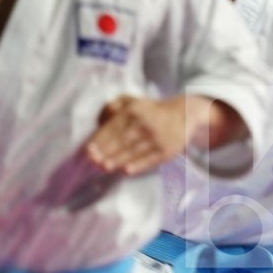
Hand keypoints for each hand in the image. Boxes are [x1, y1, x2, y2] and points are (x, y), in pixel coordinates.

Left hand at [85, 94, 200, 175]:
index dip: (100, 139)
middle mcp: (146, 124)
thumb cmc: (150, 110)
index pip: (114, 126)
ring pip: (134, 151)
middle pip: (122, 140)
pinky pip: (151, 160)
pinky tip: (127, 171)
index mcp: (135, 111)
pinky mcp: (167, 150)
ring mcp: (158, 138)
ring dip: (118, 160)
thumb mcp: (133, 101)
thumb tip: (99, 120)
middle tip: (93, 160)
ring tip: (104, 167)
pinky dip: (139, 165)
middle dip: (106, 151)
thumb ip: (114, 106)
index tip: (89, 149)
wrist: (184, 115)